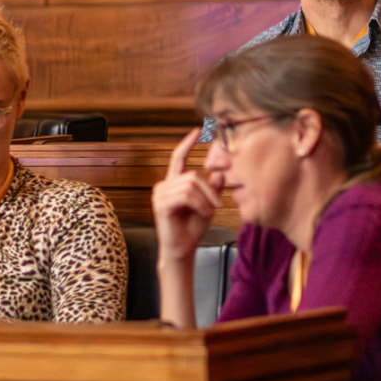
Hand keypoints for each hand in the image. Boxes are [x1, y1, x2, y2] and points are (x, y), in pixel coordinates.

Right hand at [152, 128, 222, 262]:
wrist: (183, 249)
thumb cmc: (192, 228)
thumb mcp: (207, 204)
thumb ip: (212, 188)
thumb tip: (220, 171)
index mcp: (173, 184)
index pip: (178, 158)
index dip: (187, 144)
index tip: (198, 131)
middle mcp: (163, 186)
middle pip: (192, 175)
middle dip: (210, 189)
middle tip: (219, 204)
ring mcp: (160, 195)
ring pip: (191, 184)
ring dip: (206, 199)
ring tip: (210, 211)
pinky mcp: (161, 204)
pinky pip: (186, 195)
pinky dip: (199, 204)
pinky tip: (203, 212)